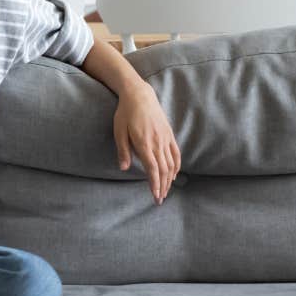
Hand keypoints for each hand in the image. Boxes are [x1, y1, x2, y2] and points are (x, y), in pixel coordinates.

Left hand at [114, 83, 180, 204]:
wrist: (139, 95)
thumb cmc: (125, 113)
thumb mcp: (118, 131)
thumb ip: (122, 150)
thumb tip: (123, 168)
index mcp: (144, 143)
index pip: (152, 169)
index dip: (155, 184)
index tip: (155, 196)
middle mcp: (157, 142)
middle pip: (163, 170)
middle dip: (162, 186)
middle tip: (160, 199)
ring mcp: (165, 138)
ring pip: (171, 163)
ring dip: (169, 179)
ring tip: (166, 191)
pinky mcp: (169, 134)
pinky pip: (176, 153)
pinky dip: (176, 166)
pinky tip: (174, 175)